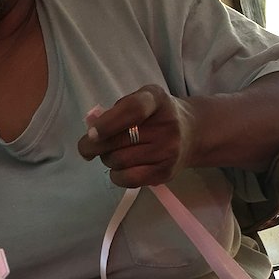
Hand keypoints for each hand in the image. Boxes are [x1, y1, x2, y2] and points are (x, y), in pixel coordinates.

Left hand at [77, 86, 197, 186]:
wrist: (191, 133)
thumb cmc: (155, 115)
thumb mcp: (139, 99)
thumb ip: (116, 111)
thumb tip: (91, 133)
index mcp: (156, 99)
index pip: (133, 110)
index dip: (108, 123)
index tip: (91, 134)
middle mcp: (166, 125)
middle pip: (119, 141)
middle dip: (94, 146)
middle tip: (88, 147)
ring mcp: (168, 151)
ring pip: (119, 161)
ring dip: (106, 159)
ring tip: (112, 153)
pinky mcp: (166, 172)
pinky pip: (129, 179)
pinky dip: (116, 175)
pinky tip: (119, 168)